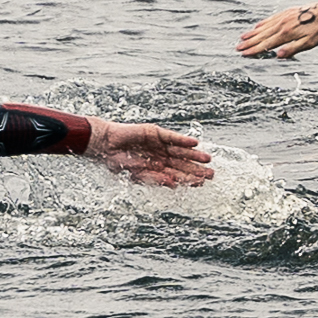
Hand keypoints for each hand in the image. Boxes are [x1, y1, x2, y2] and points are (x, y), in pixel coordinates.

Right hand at [84, 117, 212, 185]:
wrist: (105, 146)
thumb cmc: (118, 162)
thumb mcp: (137, 175)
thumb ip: (155, 179)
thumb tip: (173, 185)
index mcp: (157, 168)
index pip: (176, 175)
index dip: (189, 179)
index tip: (202, 183)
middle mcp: (160, 156)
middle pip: (182, 164)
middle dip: (196, 169)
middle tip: (211, 174)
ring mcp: (159, 144)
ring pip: (181, 150)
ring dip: (194, 155)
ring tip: (208, 159)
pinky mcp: (155, 132)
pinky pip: (172, 137)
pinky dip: (183, 140)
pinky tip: (195, 143)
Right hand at [238, 0, 317, 59]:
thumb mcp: (308, 44)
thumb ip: (292, 50)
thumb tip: (277, 56)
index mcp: (286, 34)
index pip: (266, 45)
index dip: (254, 50)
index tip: (243, 54)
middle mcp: (281, 25)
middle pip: (262, 36)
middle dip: (249, 43)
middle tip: (237, 48)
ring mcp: (283, 17)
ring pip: (264, 27)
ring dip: (252, 33)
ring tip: (242, 37)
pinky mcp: (287, 12)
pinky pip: (271, 19)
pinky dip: (262, 23)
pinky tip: (257, 26)